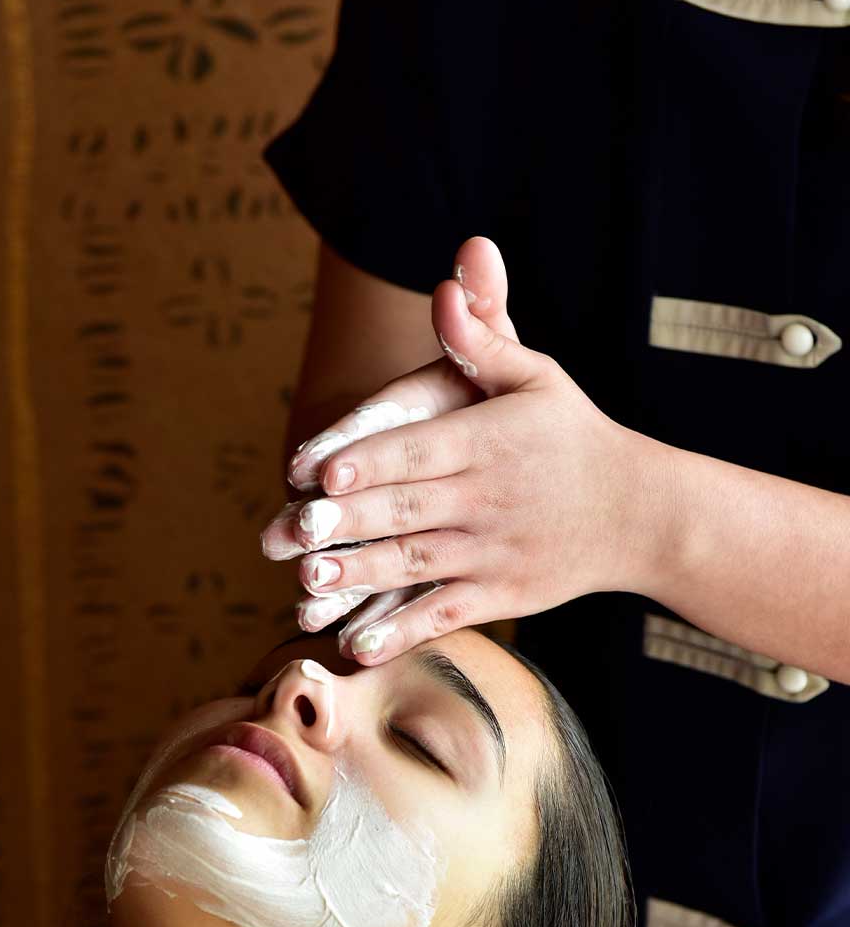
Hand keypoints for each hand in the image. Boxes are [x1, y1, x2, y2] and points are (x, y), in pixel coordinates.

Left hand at [260, 237, 671, 663]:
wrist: (639, 513)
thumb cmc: (573, 434)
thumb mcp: (535, 376)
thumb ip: (483, 336)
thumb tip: (447, 281)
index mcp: (488, 440)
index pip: (417, 449)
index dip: (366, 461)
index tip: (317, 472)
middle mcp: (487, 498)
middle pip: (405, 509)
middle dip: (345, 522)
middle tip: (287, 532)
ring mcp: (492, 552)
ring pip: (415, 565)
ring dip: (359, 577)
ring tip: (306, 582)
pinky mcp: (499, 595)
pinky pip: (442, 615)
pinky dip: (400, 633)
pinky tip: (354, 645)